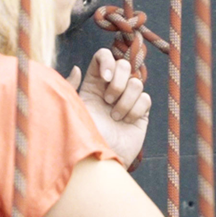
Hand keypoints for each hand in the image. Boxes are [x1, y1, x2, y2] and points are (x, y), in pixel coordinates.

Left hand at [69, 47, 151, 162]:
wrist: (99, 159)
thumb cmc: (81, 135)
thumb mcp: (71, 108)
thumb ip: (70, 86)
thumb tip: (78, 68)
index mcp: (93, 84)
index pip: (103, 56)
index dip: (107, 62)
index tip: (104, 79)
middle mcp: (110, 89)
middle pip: (124, 65)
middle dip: (118, 82)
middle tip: (108, 101)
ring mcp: (127, 100)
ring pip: (137, 82)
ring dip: (125, 101)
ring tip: (115, 117)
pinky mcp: (140, 113)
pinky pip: (145, 98)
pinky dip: (136, 110)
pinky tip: (126, 122)